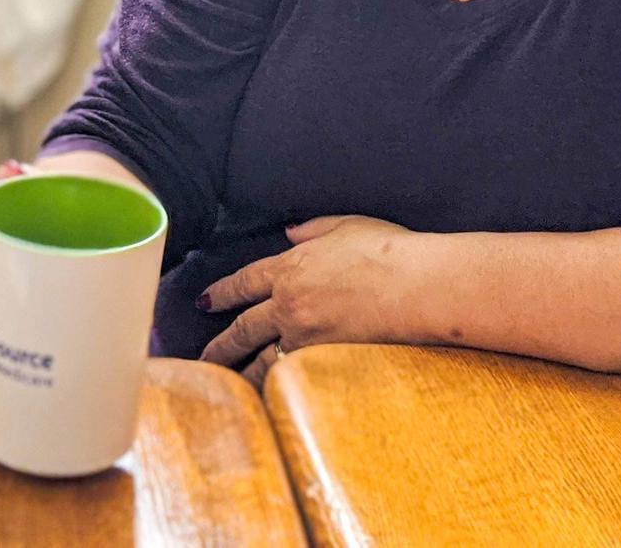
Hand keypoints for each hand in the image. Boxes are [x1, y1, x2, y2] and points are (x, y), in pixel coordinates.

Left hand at [198, 215, 431, 387]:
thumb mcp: (344, 225)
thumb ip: (311, 230)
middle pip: (243, 328)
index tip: (204, 302)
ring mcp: (306, 336)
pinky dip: (274, 385)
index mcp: (289, 268)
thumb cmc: (387, 250)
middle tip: (204, 357)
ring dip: (242, 371)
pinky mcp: (326, 360)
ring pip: (262, 360)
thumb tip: (290, 234)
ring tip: (229, 383)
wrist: (417, 286)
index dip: (220, 293)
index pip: (243, 283)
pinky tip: (265, 394)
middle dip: (220, 344)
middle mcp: (289, 305)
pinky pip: (290, 375)